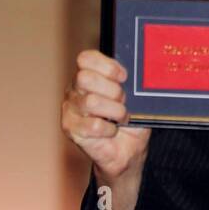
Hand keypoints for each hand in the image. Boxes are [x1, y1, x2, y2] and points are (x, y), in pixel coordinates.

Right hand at [61, 49, 150, 180]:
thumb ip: (130, 82)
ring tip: (120, 118)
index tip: (124, 78)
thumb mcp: (133, 97)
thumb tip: (138, 74)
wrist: (127, 150)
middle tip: (123, 102)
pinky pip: (93, 125)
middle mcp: (74, 90)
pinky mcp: (70, 129)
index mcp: (88, 75)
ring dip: (114, 112)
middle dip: (112, 91)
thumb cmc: (129, 120)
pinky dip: (109, 130)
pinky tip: (111, 131)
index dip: (108, 66)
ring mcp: (70, 109)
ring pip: (91, 102)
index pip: (86, 58)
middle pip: (85, 78)